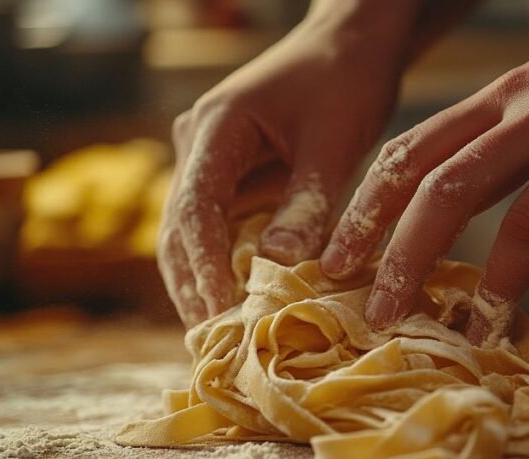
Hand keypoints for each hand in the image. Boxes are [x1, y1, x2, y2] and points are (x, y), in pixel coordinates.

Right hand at [160, 7, 414, 325]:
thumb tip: (280, 268)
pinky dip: (226, 267)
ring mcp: (208, 161)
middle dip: (194, 289)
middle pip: (179, 231)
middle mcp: (198, 146)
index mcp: (216, 130)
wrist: (349, 42)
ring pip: (192, 236)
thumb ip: (308, 203)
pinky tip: (239, 306)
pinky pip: (219, 229)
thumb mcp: (334, 143)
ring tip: (222, 339)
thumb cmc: (344, 80)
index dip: (205, 269)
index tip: (219, 316)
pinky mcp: (229, 175)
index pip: (194, 210)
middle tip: (215, 346)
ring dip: (204, 284)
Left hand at [321, 1, 528, 344]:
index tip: (334, 261)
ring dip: (495, 290)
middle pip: (450, 190)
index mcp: (512, 91)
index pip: (416, 150)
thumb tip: (438, 198)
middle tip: (381, 316)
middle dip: (405, 259)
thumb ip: (499, 131)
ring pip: (528, 222)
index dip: (367, 210)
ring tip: (475, 336)